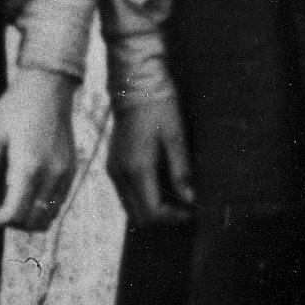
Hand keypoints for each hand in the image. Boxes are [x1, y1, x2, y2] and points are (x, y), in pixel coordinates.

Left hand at [0, 68, 80, 230]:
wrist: (49, 88)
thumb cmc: (15, 109)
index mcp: (28, 168)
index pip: (14, 214)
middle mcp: (51, 175)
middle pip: (32, 221)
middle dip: (11, 221)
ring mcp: (65, 173)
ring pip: (49, 216)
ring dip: (28, 217)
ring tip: (12, 200)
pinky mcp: (72, 169)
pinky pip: (59, 202)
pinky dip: (42, 207)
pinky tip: (28, 191)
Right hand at [109, 90, 193, 228]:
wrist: (134, 87)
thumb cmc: (159, 108)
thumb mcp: (176, 137)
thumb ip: (181, 171)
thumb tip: (190, 199)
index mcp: (137, 168)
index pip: (152, 211)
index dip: (172, 217)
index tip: (191, 211)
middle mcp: (120, 174)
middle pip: (138, 216)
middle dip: (162, 217)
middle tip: (185, 208)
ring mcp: (113, 170)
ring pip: (130, 207)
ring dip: (151, 209)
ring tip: (176, 198)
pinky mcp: (112, 165)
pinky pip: (126, 193)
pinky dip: (142, 198)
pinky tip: (161, 186)